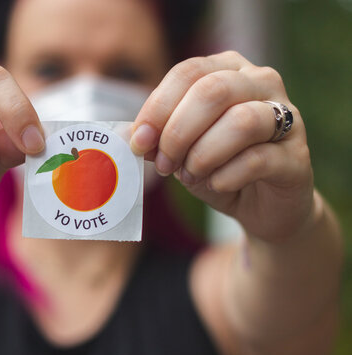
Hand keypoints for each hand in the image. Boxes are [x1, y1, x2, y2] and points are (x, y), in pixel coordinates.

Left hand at [131, 51, 313, 241]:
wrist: (259, 204)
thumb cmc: (217, 166)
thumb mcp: (180, 149)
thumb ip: (159, 137)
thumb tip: (135, 136)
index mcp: (227, 70)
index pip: (188, 73)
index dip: (158, 107)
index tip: (138, 141)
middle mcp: (261, 83)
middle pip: (213, 91)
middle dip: (177, 132)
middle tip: (164, 163)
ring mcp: (287, 117)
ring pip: (242, 122)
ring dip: (203, 155)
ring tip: (190, 175)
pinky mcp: (298, 156)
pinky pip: (258, 159)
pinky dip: (226, 176)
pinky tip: (216, 184)